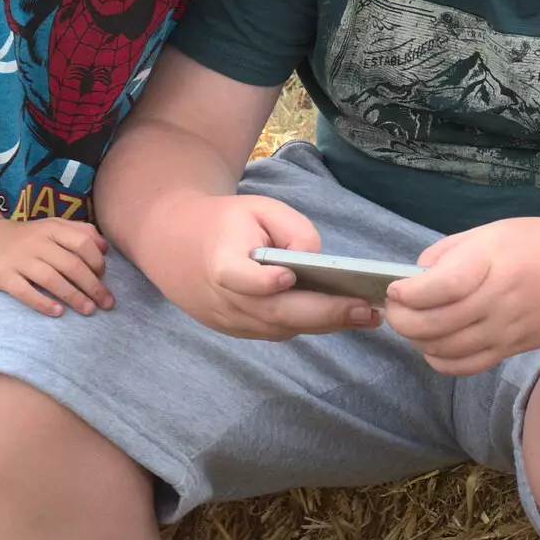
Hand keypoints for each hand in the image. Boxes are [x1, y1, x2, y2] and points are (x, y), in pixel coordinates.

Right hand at [0, 216, 113, 317]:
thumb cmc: (24, 237)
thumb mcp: (51, 226)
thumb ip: (79, 232)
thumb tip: (106, 249)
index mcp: (52, 228)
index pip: (83, 242)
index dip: (97, 261)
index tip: (103, 277)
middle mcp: (37, 243)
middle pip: (71, 265)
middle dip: (93, 286)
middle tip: (106, 303)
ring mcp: (18, 260)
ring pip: (51, 279)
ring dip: (73, 296)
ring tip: (88, 310)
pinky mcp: (2, 276)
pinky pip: (25, 292)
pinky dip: (43, 303)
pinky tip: (58, 312)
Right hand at [143, 193, 381, 339]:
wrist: (173, 243)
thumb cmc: (225, 222)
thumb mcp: (258, 208)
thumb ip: (292, 230)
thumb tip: (317, 262)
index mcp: (220, 262)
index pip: (240, 278)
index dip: (263, 282)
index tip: (289, 277)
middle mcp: (223, 299)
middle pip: (273, 313)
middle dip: (322, 313)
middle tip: (364, 310)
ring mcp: (227, 320)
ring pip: (278, 328)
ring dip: (323, 325)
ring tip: (365, 316)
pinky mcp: (233, 330)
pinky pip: (274, 332)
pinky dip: (307, 326)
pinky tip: (340, 318)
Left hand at [385, 217, 539, 375]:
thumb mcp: (501, 229)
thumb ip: (454, 250)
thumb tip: (417, 272)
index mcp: (496, 262)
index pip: (441, 287)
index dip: (409, 290)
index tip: (395, 283)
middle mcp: (499, 302)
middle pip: (433, 324)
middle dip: (401, 317)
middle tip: (395, 301)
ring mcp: (505, 332)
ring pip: (443, 350)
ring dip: (416, 338)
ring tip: (412, 318)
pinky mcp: (511, 351)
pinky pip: (464, 366)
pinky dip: (439, 358)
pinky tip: (434, 342)